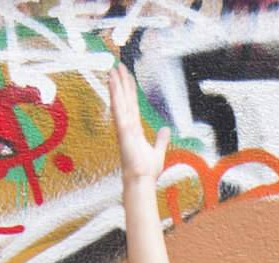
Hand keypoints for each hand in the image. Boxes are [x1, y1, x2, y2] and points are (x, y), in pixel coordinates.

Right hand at [107, 60, 169, 184]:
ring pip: (119, 100)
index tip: (127, 78)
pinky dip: (114, 94)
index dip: (129, 91)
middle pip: (124, 99)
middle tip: (118, 66)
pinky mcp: (122, 129)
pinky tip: (112, 81)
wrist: (141, 181)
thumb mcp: (158, 152)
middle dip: (121, 82)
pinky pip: (118, 107)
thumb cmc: (146, 172)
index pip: (132, 105)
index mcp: (135, 130)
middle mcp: (127, 126)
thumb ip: (161, 139)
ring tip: (113, 69)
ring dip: (116, 84)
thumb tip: (166, 129)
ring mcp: (123, 126)